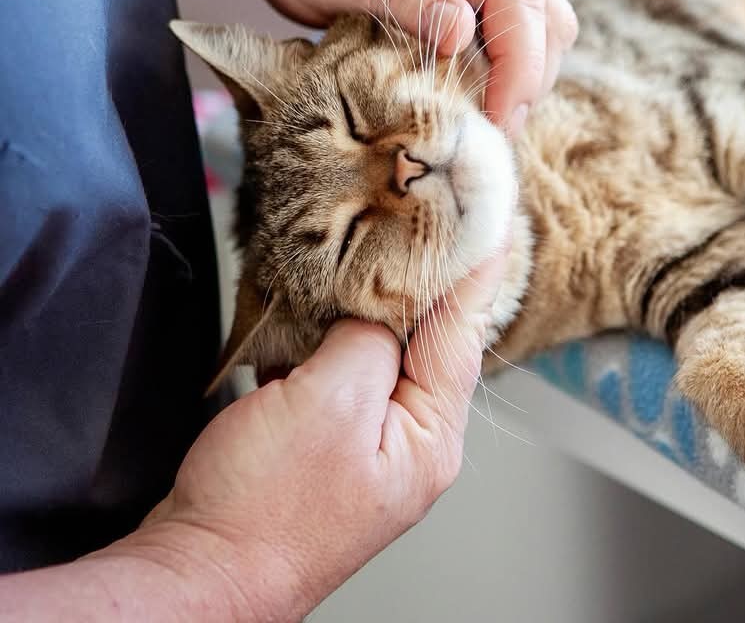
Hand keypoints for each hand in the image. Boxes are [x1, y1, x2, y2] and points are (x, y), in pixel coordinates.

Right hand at [131, 250, 507, 620]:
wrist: (200, 572)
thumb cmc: (263, 510)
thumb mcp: (331, 401)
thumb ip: (370, 340)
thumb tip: (380, 306)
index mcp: (429, 437)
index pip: (462, 335)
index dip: (473, 274)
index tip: (490, 227)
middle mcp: (408, 443)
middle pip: (425, 344)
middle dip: (416, 286)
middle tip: (422, 228)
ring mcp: (366, 446)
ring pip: (376, 357)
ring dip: (362, 313)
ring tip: (366, 260)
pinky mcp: (324, 445)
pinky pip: (338, 378)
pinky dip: (326, 344)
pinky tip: (311, 318)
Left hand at [226, 0, 576, 133]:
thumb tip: (462, 36)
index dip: (518, 65)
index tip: (497, 122)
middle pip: (545, 7)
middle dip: (528, 78)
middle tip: (489, 136)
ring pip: (544, 14)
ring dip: (524, 71)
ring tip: (483, 118)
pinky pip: (520, 14)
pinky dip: (509, 57)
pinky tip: (476, 87)